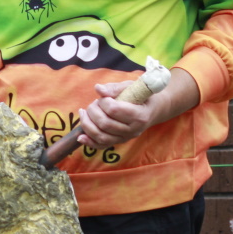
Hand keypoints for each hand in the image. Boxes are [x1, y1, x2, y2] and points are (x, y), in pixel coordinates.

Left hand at [76, 67, 198, 148]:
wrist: (152, 109)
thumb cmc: (141, 95)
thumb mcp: (131, 87)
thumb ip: (114, 88)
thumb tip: (98, 89)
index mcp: (139, 115)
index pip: (114, 110)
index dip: (104, 102)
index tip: (103, 97)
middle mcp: (133, 130)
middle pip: (105, 124)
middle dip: (93, 111)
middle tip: (93, 103)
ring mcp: (126, 138)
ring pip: (101, 137)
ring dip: (87, 124)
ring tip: (84, 113)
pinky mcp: (118, 142)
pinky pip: (102, 146)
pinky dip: (89, 142)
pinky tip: (80, 136)